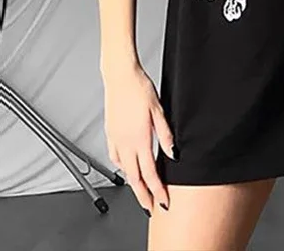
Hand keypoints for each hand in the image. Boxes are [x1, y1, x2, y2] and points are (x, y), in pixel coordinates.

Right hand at [103, 59, 175, 212]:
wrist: (120, 76)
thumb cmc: (140, 89)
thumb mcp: (159, 111)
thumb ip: (166, 134)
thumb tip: (173, 154)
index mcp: (140, 139)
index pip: (149, 173)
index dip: (157, 190)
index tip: (163, 202)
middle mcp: (125, 143)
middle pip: (134, 178)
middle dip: (143, 195)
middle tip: (150, 207)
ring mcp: (116, 139)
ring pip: (123, 169)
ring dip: (132, 183)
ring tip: (140, 191)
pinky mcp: (110, 133)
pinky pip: (114, 156)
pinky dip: (121, 166)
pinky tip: (125, 167)